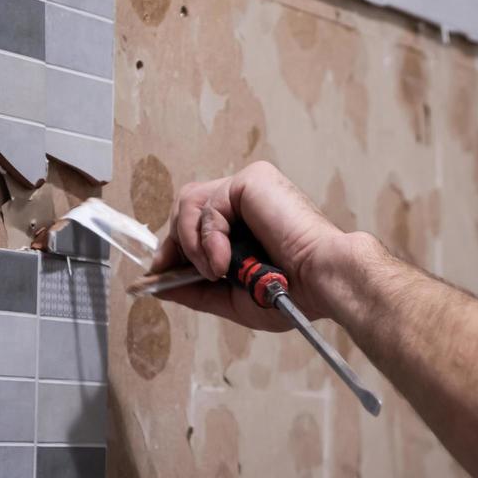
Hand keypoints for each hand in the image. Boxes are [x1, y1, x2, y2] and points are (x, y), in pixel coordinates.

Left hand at [149, 161, 353, 330]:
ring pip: (190, 203)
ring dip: (191, 244)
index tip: (159, 274)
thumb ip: (194, 289)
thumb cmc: (293, 292)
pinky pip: (208, 204)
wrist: (323, 281)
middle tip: (177, 273)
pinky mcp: (251, 180)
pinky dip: (207, 239)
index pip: (195, 223)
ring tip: (214, 272)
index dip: (173, 247)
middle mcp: (246, 201)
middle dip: (175, 244)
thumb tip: (155, 284)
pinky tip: (224, 263)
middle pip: (187, 208)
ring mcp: (249, 187)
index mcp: (246, 224)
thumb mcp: (232, 297)